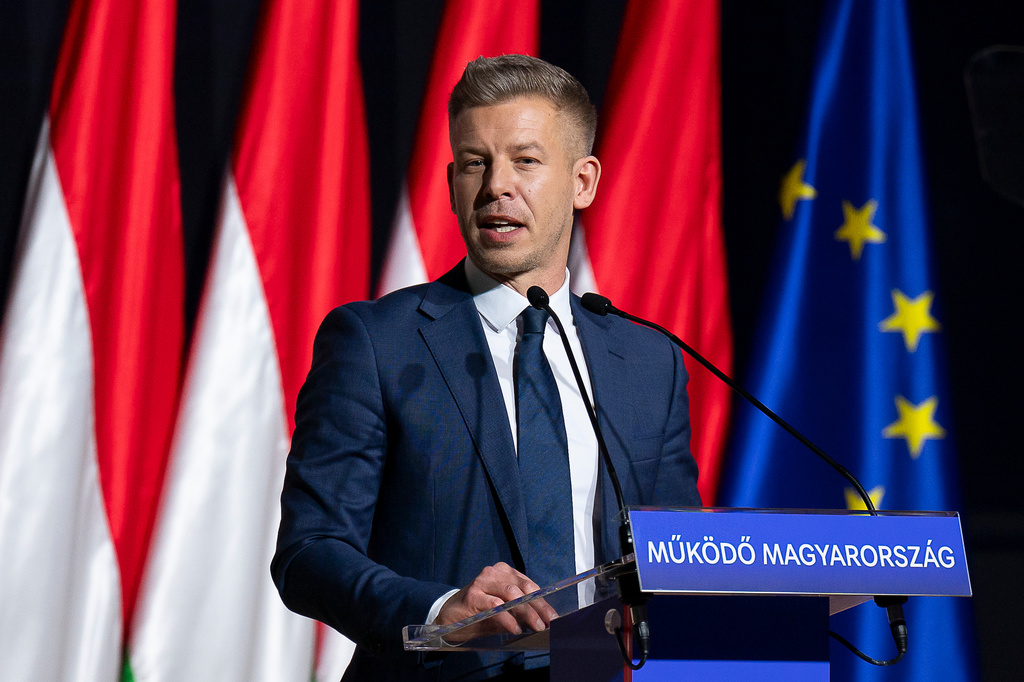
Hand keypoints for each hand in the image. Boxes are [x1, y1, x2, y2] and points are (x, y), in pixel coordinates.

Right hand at [435, 562, 558, 640]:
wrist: (448, 616)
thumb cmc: (479, 613)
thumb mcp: (503, 611)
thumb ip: (520, 612)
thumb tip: (542, 621)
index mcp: (505, 572)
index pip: (530, 586)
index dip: (543, 602)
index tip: (554, 617)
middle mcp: (495, 573)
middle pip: (524, 589)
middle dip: (539, 607)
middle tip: (549, 623)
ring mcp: (483, 582)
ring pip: (512, 595)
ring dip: (527, 612)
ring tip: (536, 627)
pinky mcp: (473, 595)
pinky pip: (496, 605)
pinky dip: (508, 618)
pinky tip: (515, 628)